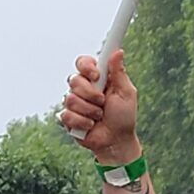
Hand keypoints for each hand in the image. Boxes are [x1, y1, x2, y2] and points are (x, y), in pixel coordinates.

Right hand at [61, 50, 141, 165]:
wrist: (117, 142)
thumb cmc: (124, 118)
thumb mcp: (126, 93)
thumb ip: (119, 73)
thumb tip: (118, 52)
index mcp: (96, 79)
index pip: (82, 62)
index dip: (86, 67)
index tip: (96, 76)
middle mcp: (83, 88)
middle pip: (74, 79)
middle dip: (90, 94)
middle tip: (103, 103)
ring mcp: (74, 103)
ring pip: (70, 98)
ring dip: (89, 110)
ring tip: (99, 117)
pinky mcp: (68, 118)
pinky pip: (66, 115)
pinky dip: (82, 122)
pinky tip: (90, 126)